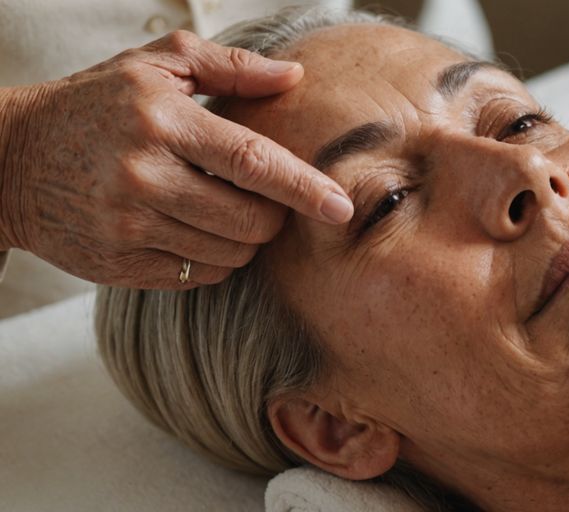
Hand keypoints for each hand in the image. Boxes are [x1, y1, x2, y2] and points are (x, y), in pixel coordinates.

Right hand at [0, 30, 352, 288]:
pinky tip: (193, 229)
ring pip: (231, 253)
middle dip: (274, 215)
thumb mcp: (156, 65)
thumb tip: (295, 76)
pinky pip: (200, 276)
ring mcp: (128, 227)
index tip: (341, 205)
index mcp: (161, 122)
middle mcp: (144, 177)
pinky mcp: (119, 266)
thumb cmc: (96, 105)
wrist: (10, 158)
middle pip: (251, 220)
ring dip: (245, 237)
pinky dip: (214, 258)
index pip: (251, 161)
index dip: (303, 186)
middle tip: (261, 195)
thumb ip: (230, 68)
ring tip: (221, 207)